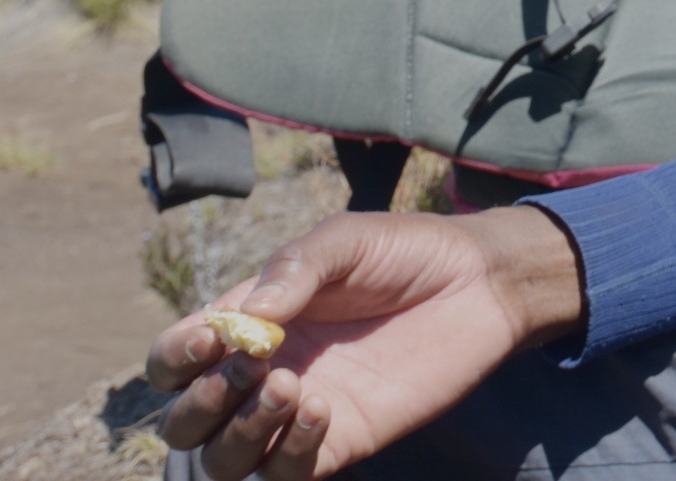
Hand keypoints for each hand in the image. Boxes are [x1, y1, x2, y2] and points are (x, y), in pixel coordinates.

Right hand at [146, 205, 584, 478]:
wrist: (479, 283)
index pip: (174, 359)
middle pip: (184, 421)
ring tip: (290, 387)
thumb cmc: (407, 252)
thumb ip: (295, 269)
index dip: (174, 359)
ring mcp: (295, 413)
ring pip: (223, 460)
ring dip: (240, 433)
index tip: (210, 342)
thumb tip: (246, 319)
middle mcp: (262, 373)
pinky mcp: (337, 442)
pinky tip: (323, 409)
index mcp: (250, 322)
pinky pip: (283, 474)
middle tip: (254, 367)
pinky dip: (289, 451)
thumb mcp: (348, 240)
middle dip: (201, 403)